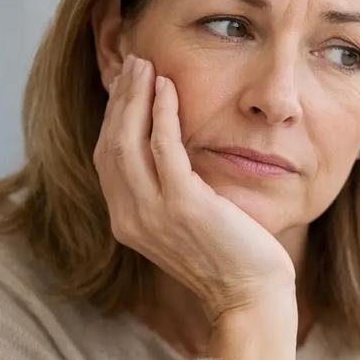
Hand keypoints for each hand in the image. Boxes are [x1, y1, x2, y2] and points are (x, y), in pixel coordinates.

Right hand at [93, 56, 298, 359]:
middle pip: (110, 145)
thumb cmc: (233, 259)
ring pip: (128, 142)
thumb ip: (174, 193)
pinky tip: (169, 89)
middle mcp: (131, 218)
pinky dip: (163, 115)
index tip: (127, 84)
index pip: (108, 159)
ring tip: (146, 65)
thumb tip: (176, 154)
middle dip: (120, 100)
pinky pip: (163, 149)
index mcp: (129, 222)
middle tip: (134, 62)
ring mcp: (152, 214)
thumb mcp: (192, 224)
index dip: (114, 118)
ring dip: (135, 98)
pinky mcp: (183, 207)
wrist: (252, 297)